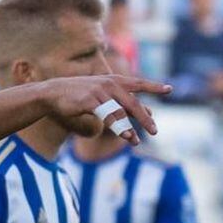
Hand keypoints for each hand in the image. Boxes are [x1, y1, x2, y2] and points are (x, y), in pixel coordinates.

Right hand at [42, 75, 169, 145]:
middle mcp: (110, 84)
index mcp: (114, 81)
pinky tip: (125, 135)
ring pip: (121, 112)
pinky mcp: (90, 101)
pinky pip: (108, 116)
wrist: (52, 93)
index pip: (138, 83)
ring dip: (129, 128)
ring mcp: (100, 92)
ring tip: (135, 141)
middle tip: (155, 131)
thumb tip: (142, 112)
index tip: (170, 89)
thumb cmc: (77, 95)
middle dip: (145, 118)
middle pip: (133, 103)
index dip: (154, 86)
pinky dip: (117, 127)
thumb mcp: (101, 95)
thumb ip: (119, 102)